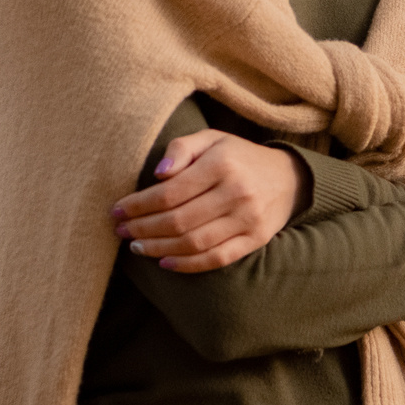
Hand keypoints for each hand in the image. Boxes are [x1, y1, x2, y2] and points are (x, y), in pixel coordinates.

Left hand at [112, 131, 308, 271]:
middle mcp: (236, 192)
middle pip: (178, 220)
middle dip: (143, 229)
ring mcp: (247, 219)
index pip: (170, 192)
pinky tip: (165, 262)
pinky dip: (187, 265)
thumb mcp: (211, 139)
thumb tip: (157, 175)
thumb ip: (181, 149)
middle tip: (122, 231)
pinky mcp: (254, 241)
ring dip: (158, 248)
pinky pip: (216, 259)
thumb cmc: (238, 157)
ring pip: (194, 242)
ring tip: (137, 247)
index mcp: (222, 164)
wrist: (287, 178)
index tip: (117, 210)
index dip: (138, 205)